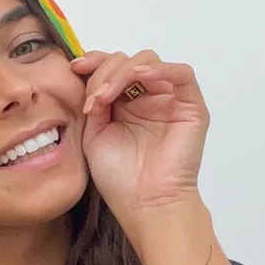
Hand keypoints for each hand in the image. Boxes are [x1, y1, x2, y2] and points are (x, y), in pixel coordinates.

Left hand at [70, 49, 209, 242]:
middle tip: (92, 98)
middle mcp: (146, 97)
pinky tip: (139, 77)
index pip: (110, 68)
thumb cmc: (119, 177)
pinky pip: (182, 74)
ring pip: (148, 62)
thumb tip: (89, 79)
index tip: (74, 68)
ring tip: (106, 96)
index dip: (93, 62)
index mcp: (123, 103)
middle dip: (104, 72)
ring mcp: (169, 100)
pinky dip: (161, 69)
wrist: (144, 204)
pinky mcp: (191, 107)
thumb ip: (93, 103)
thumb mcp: (93, 134)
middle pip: (126, 60)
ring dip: (123, 72)